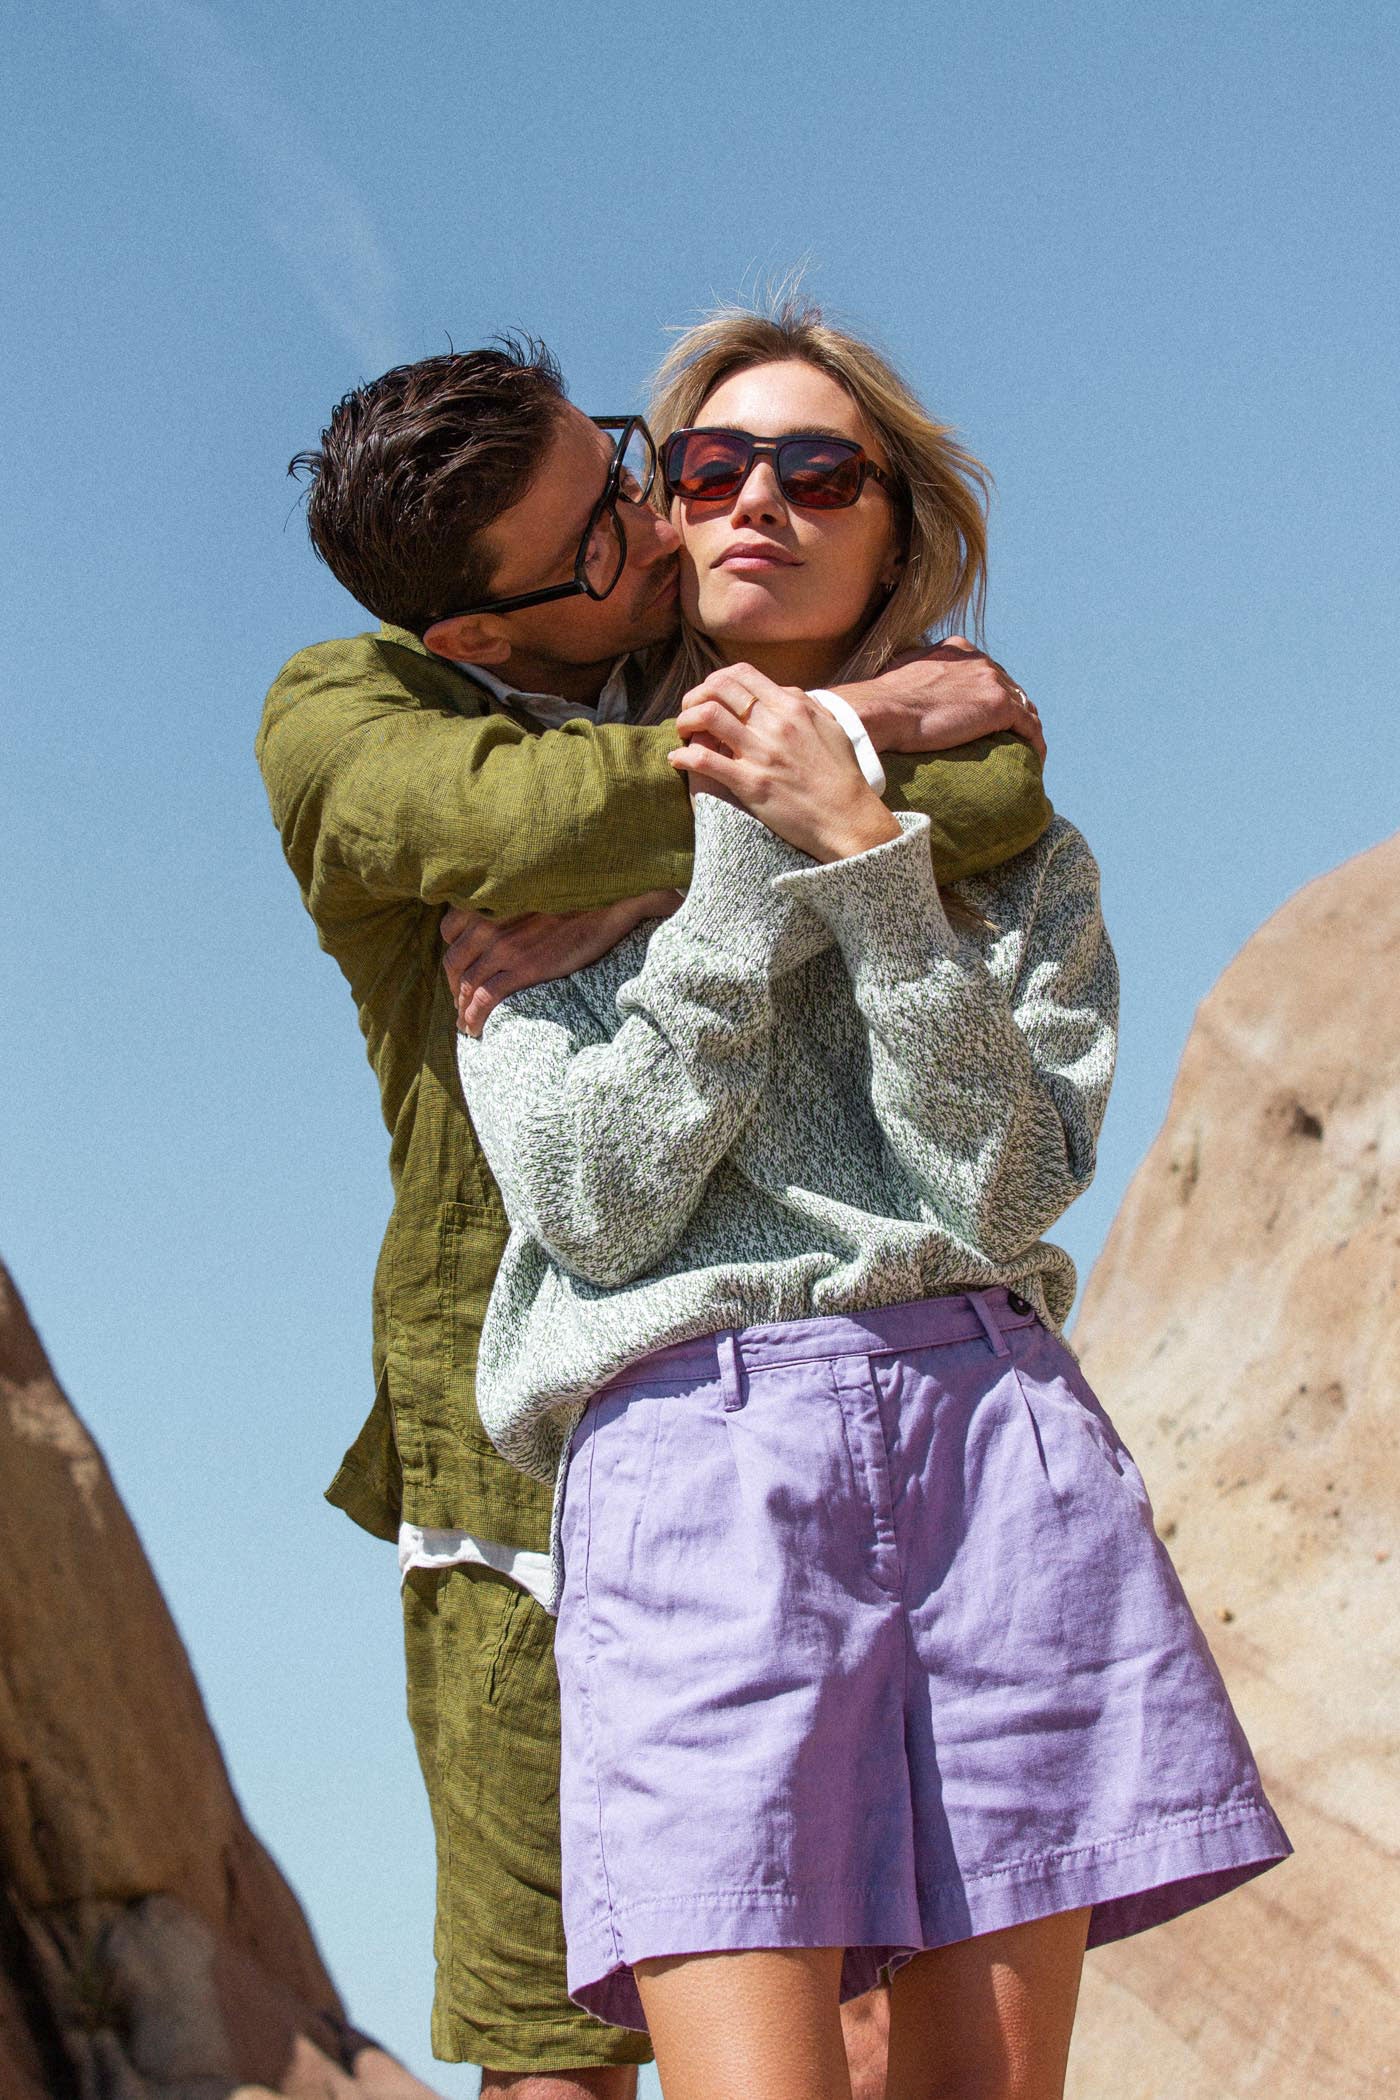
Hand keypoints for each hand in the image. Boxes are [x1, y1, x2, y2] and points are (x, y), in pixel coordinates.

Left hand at [442, 892, 681, 1035]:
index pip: (450, 929)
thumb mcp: (530, 890)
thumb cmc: (574, 897)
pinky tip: (475, 1028)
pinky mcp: (523, 968)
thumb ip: (508, 904)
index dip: (454, 952)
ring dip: (462, 1008)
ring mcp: (504, 947)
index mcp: (489, 901)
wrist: (604, 903)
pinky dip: (474, 1016)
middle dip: (454, 987)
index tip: (462, 968)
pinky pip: (485, 998)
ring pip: (467, 984)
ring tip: (466, 1024)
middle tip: (462, 1002)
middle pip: (455, 962)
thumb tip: (504, 922)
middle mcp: (489, 923)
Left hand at [669, 666, 901, 863]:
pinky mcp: (750, 783)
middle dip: (695, 698)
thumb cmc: (842, 776)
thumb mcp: (830, 727)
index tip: (709, 696)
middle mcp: (775, 723)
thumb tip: (779, 692)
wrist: (849, 818)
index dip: (715, 680)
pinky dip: (684, 757)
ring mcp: (761, 753)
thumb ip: (803, 705)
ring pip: (706, 718)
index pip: (741, 674)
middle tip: (689, 714)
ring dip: (685, 722)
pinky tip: (678, 761)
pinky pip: (705, 760)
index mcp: (792, 706)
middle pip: (718, 689)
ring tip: (682, 735)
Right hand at [837, 637, 1045, 762]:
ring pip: (1024, 705)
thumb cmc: (881, 700)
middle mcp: (977, 659)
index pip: (985, 671)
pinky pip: (1029, 726)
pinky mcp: (998, 705)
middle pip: (1008, 686)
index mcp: (956, 648)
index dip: (989, 693)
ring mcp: (990, 680)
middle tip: (1010, 737)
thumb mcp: (899, 671)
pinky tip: (1035, 760)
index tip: (985, 716)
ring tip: (1025, 751)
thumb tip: (907, 686)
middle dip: (1012, 709)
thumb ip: (914, 668)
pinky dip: (1035, 742)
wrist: (882, 711)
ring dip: (1026, 727)